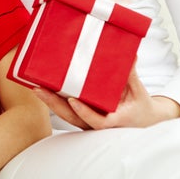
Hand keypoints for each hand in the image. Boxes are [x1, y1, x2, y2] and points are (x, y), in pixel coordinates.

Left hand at [33, 63, 179, 129]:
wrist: (142, 120)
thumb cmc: (141, 106)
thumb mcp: (139, 91)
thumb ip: (131, 74)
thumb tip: (132, 54)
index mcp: (114, 121)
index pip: (97, 121)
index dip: (85, 112)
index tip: (74, 101)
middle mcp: (97, 124)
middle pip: (73, 118)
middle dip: (55, 105)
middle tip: (40, 90)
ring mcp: (88, 122)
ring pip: (67, 115)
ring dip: (51, 102)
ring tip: (36, 88)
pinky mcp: (83, 117)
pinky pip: (67, 111)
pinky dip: (55, 102)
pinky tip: (44, 89)